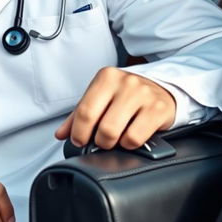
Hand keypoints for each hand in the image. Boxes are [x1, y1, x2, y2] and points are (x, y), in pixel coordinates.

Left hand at [54, 66, 175, 149]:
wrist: (161, 90)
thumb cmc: (126, 96)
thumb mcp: (102, 98)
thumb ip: (79, 114)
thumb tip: (61, 134)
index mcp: (106, 77)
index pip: (84, 110)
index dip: (79, 132)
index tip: (79, 140)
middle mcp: (125, 82)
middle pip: (101, 125)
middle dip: (97, 141)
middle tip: (100, 141)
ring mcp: (143, 95)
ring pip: (117, 133)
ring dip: (113, 144)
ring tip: (115, 139)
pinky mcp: (158, 109)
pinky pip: (135, 138)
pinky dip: (129, 144)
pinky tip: (131, 137)